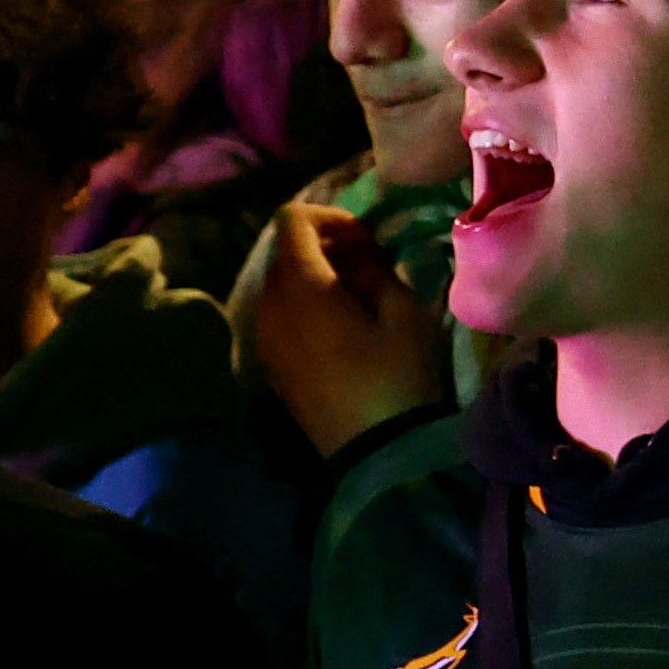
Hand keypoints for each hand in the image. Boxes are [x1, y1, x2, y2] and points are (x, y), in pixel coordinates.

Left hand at [243, 196, 447, 459]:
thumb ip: (375, 268)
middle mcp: (269, 305)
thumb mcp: (404, 311)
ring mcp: (264, 337)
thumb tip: (357, 251)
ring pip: (280, 284)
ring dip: (313, 276)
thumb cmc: (397, 374)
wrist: (375, 451)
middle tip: (369, 265)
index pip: (291, 219)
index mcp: (301, 286)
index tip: (367, 240)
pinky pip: (279, 315)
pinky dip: (304, 305)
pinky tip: (340, 330)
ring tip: (356, 298)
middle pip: (284, 251)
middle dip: (324, 245)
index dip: (331, 216)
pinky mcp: (270, 363)